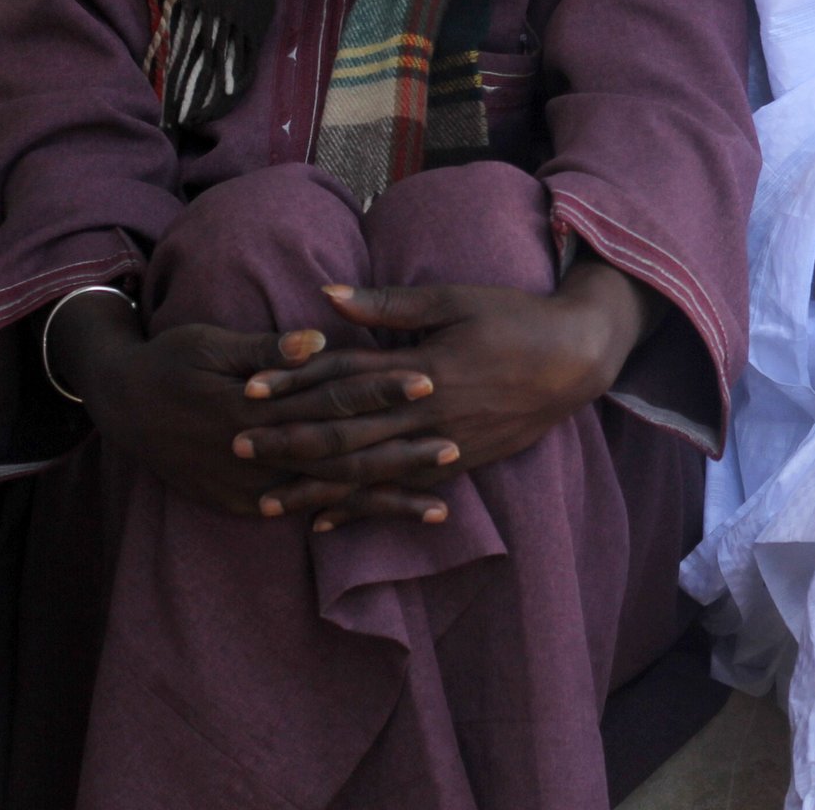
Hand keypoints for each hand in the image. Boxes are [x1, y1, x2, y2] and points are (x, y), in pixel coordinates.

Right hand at [47, 289, 441, 521]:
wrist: (119, 405)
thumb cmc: (172, 360)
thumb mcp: (212, 343)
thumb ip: (268, 347)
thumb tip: (318, 340)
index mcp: (252, 408)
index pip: (330, 398)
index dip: (380, 389)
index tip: (427, 379)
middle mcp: (253, 455)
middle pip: (339, 457)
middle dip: (398, 455)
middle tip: (453, 449)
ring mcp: (246, 488)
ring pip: (327, 496)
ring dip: (382, 501)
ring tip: (437, 508)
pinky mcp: (239, 505)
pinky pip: (301, 513)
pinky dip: (342, 517)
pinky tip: (380, 522)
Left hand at [227, 260, 654, 528]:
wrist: (577, 358)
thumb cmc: (515, 317)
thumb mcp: (455, 299)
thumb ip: (389, 304)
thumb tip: (327, 294)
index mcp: (423, 367)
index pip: (345, 376)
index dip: (296, 382)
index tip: (249, 387)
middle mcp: (428, 413)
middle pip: (347, 432)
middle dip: (289, 441)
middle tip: (238, 446)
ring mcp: (445, 445)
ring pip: (368, 473)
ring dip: (314, 485)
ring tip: (267, 497)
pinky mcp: (459, 465)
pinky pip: (400, 493)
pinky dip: (362, 508)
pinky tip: (325, 520)